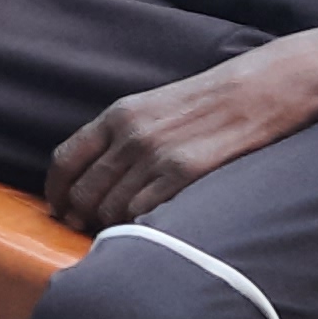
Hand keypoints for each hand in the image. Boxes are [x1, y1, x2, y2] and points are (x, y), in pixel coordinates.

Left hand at [43, 30, 317, 230]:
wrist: (262, 88)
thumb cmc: (209, 101)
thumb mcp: (154, 106)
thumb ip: (121, 136)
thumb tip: (93, 176)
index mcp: (118, 114)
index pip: (64, 159)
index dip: (56, 191)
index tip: (58, 208)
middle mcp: (131, 134)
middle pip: (85, 191)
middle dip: (82, 216)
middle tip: (90, 227)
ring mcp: (157, 154)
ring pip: (112, 208)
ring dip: (112, 225)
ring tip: (123, 230)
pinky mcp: (186, 172)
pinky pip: (144, 213)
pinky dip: (141, 227)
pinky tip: (150, 228)